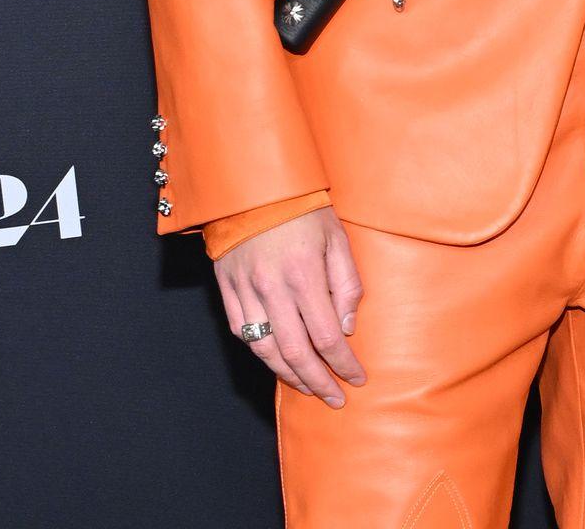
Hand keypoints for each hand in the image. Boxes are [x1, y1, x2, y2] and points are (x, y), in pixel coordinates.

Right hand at [215, 206, 365, 405]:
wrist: (254, 186)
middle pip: (295, 353)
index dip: (343, 364)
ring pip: (265, 351)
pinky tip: (278, 362)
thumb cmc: (304, 209)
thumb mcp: (337, 237)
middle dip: (318, 383)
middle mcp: (273, 289)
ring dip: (289, 376)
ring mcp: (245, 291)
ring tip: (309, 388)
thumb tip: (346, 329)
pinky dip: (261, 354)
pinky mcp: (227, 290)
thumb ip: (346, 284)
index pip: (326, 337)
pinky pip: (242, 334)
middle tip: (335, 399)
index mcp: (305, 274)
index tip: (357, 378)